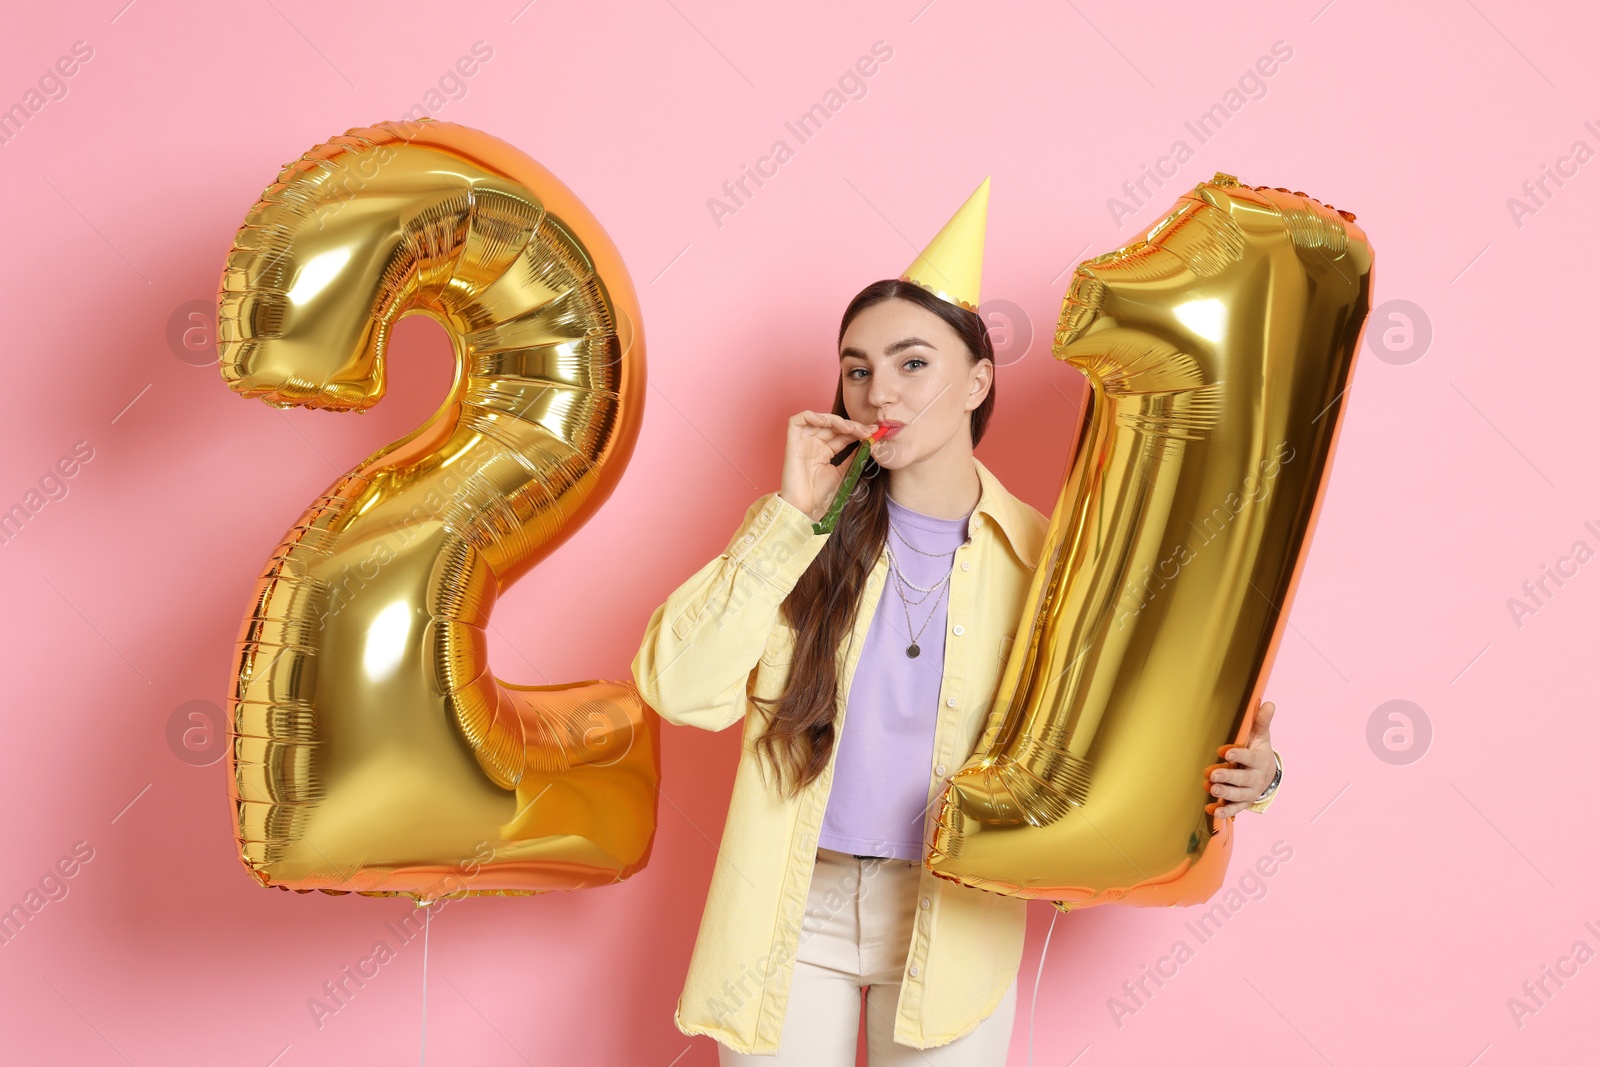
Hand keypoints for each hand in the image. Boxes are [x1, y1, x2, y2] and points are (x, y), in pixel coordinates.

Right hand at [777, 411, 877, 521]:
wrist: (806, 509)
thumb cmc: (822, 497)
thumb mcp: (845, 473)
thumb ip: (854, 457)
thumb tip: (869, 443)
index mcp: (825, 452)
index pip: (843, 434)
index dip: (858, 431)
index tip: (875, 433)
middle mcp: (814, 445)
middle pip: (834, 426)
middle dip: (852, 426)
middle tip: (868, 431)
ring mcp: (803, 442)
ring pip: (819, 419)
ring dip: (836, 420)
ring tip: (851, 429)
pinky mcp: (792, 442)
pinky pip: (798, 420)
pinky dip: (812, 416)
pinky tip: (827, 422)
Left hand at [1206, 699, 1276, 817]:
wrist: (1267, 775)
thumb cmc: (1259, 750)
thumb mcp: (1261, 736)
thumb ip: (1262, 721)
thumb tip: (1268, 703)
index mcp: (1259, 760)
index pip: (1249, 758)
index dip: (1238, 755)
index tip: (1225, 751)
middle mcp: (1255, 778)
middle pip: (1242, 779)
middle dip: (1228, 777)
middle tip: (1213, 774)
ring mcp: (1249, 792)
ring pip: (1238, 795)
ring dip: (1224, 793)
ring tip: (1210, 789)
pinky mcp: (1242, 802)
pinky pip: (1234, 809)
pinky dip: (1224, 810)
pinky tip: (1211, 809)